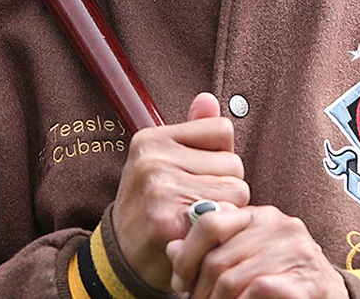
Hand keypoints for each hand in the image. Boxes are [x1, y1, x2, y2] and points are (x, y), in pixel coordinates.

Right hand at [111, 93, 249, 290]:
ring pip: (238, 189)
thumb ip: (193, 131)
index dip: (220, 156)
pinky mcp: (169, 220)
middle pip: (234, 162)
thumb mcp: (163, 162)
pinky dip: (223, 227)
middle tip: (197, 203)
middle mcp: (152, 159)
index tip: (199, 175)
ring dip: (228, 209)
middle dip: (226, 186)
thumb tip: (208, 100)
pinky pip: (228, 214)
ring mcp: (159, 188)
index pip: (222, 129)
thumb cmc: (152, 206)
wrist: (122, 259)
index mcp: (151, 139)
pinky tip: (201, 233)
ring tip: (199, 217)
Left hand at [166, 205, 346, 298]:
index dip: (186, 256)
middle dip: (198, 291)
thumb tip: (171, 248)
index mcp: (260, 215)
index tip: (180, 284)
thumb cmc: (281, 277)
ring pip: (232, 278)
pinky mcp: (307, 278)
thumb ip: (212, 251)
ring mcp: (296, 250)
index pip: (209, 222)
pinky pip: (256, 289)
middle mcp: (280, 225)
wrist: (329, 296)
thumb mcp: (246, 258)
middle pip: (216, 259)